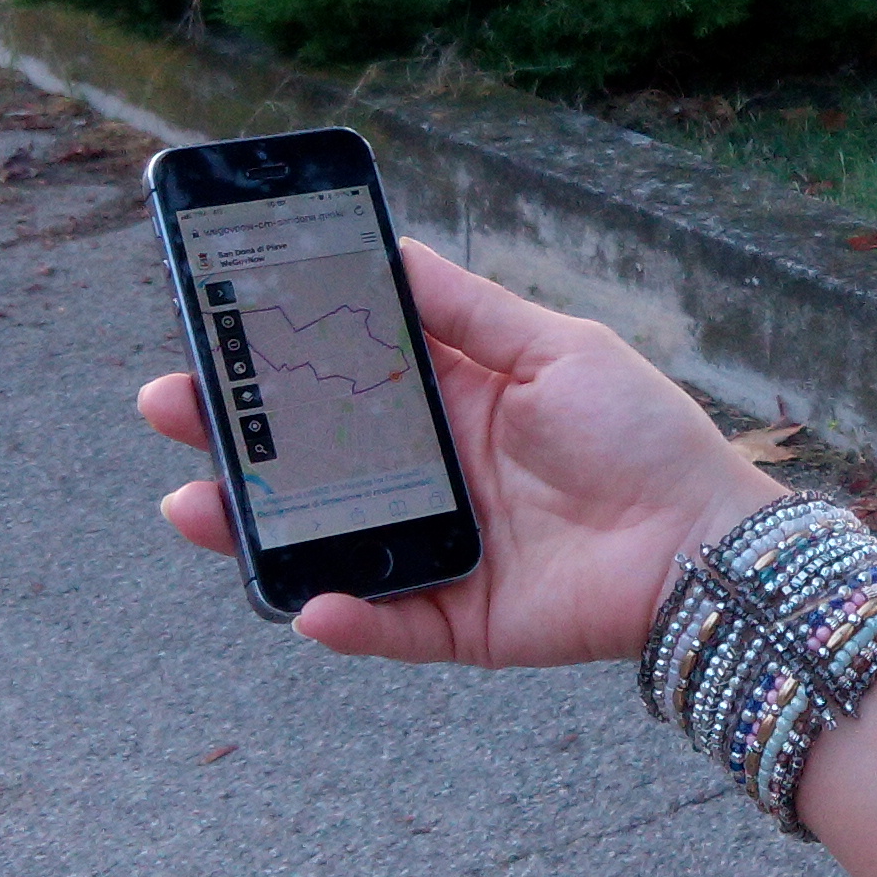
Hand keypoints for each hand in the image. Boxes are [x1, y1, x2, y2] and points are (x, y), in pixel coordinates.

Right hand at [136, 238, 782, 670]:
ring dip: (253, 527)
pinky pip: (385, 623)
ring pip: (322, 541)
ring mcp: (437, 550)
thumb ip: (468, 312)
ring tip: (193, 503)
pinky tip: (307, 601)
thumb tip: (386, 253)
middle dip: (233, 434)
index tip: (209, 328)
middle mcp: (432, 475)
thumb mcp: (555, 349)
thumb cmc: (641, 434)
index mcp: (453, 402)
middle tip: (168, 404)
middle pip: (310, 457)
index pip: (342, 375)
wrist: (708, 541)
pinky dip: (343, 618)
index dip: (276, 358)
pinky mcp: (458, 621)